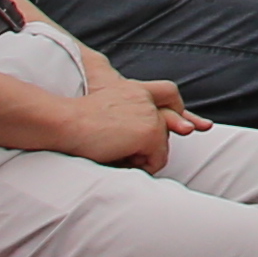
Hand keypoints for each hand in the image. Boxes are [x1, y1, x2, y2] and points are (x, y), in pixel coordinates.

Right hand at [60, 69, 181, 168]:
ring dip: (142, 157)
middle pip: (169, 124)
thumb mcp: (103, 111)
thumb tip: (136, 141)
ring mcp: (151, 115)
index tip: (194, 127)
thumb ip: (125, 116)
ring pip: (161, 146)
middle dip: (160, 142)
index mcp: (134, 89)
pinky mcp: (150, 132)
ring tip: (115, 154)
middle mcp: (147, 97)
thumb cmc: (73, 123)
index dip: (178, 112)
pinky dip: (143, 167)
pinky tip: (121, 162)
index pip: (168, 93)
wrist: (63, 121)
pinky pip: (157, 160)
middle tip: (161, 149)